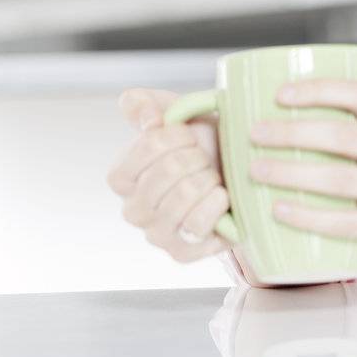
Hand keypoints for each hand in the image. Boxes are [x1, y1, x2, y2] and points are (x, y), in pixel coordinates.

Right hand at [106, 87, 233, 264]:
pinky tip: (221, 196)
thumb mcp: (171, 111)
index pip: (148, 143)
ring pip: (183, 197)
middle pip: (169, 169)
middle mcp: (132, 210)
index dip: (178, 134)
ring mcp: (156, 234)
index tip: (189, 136)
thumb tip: (149, 120)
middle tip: (204, 159)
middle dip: (197, 156)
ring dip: (208, 179)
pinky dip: (217, 204)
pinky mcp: (181, 253)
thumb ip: (143, 103)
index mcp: (121, 176)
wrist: (235, 175)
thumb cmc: (199, 143)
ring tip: (212, 177)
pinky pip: (198, 225)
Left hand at [246, 50, 356, 265]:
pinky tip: (278, 210)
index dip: (320, 91)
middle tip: (255, 133)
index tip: (280, 94)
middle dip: (293, 132)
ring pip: (340, 180)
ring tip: (255, 169)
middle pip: (344, 137)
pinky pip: (345, 222)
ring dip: (291, 174)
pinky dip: (308, 217)